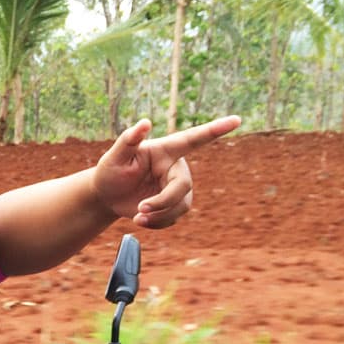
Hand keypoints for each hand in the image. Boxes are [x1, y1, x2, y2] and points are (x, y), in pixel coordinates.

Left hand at [93, 116, 240, 228]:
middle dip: (163, 202)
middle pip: (182, 187)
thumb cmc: (110, 171)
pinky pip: (174, 218)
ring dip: (160, 216)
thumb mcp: (114, 156)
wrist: (107, 196)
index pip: (193, 139)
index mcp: (165, 151)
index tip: (237, 120)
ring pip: (181, 206)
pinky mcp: (174, 204)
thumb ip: (128, 140)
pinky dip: (158, 224)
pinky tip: (141, 221)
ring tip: (138, 217)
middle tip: (140, 210)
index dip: (215, 130)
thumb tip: (144, 123)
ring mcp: (176, 187)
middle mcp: (175, 167)